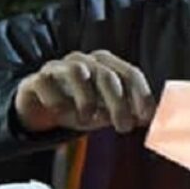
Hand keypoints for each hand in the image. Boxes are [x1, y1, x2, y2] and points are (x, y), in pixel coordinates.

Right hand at [15, 50, 154, 133]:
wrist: (42, 109)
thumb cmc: (82, 108)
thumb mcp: (108, 112)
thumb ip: (129, 113)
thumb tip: (152, 120)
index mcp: (107, 65)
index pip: (130, 73)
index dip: (141, 95)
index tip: (147, 118)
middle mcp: (84, 60)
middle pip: (107, 76)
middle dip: (119, 104)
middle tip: (123, 128)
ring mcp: (59, 67)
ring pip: (77, 73)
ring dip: (87, 101)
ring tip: (87, 121)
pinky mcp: (36, 79)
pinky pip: (47, 85)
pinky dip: (57, 103)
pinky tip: (60, 114)